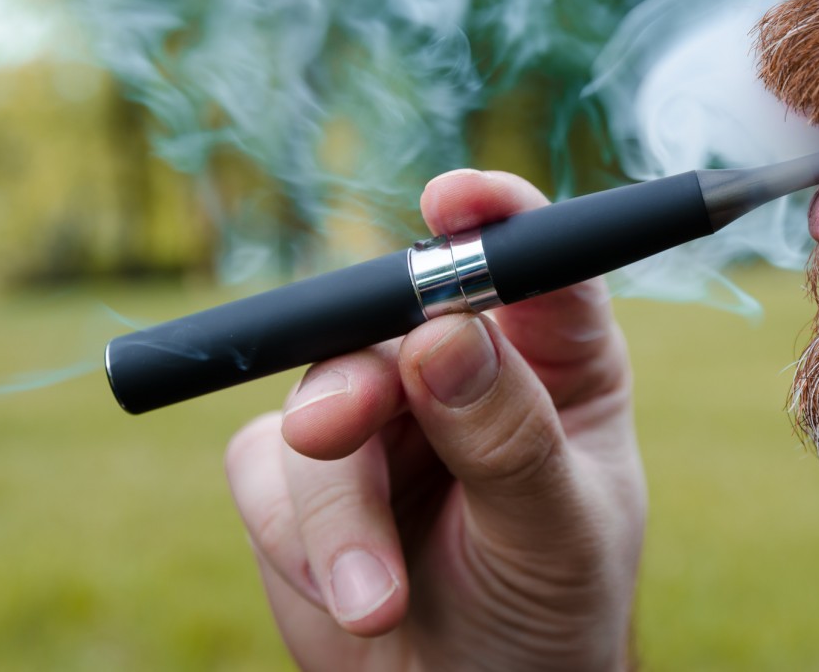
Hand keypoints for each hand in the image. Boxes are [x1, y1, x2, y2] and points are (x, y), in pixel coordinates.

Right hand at [225, 170, 646, 671]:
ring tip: (376, 602)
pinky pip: (265, 473)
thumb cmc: (547, 617)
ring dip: (334, 513)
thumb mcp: (553, 536)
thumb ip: (508, 437)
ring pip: (316, 404)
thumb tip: (443, 331)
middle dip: (357, 385)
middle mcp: (461, 372)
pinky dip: (297, 542)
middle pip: (392, 320)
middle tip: (332, 434)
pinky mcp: (302, 473)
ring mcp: (376, 416)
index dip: (494, 217)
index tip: (451, 202)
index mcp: (552, 366)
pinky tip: (353, 600)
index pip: (533, 266)